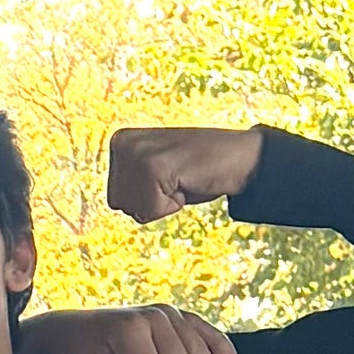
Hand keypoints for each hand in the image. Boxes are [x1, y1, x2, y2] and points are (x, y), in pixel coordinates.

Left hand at [103, 122, 264, 224]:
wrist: (240, 158)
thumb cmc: (199, 169)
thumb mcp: (156, 171)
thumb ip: (132, 181)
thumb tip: (114, 201)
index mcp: (120, 142)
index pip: (115, 199)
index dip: (146, 198)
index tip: (168, 176)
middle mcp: (122, 143)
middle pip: (120, 205)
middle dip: (152, 201)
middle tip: (177, 178)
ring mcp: (136, 153)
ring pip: (135, 210)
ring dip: (162, 203)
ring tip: (181, 178)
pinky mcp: (152, 167)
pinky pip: (150, 211)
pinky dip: (173, 205)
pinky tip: (187, 181)